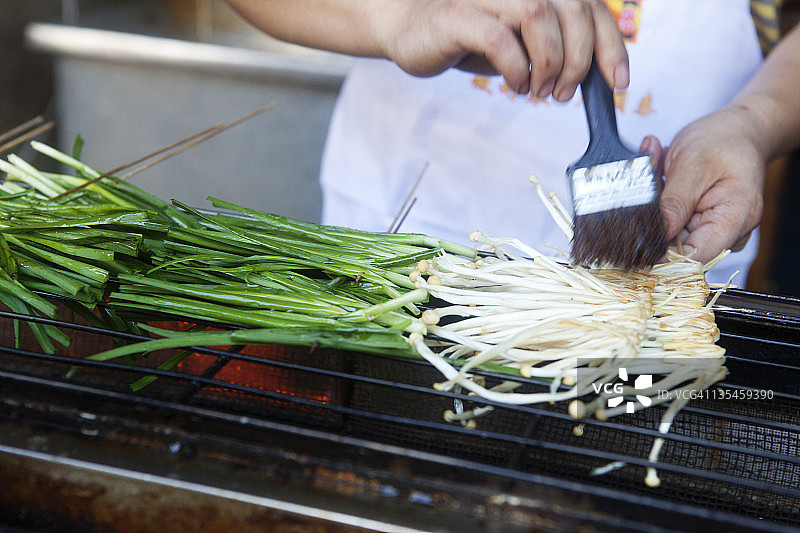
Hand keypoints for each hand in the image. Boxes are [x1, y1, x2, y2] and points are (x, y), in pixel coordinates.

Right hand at [381, 0, 628, 99]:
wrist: (408, 29)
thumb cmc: (467, 36)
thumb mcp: (520, 43)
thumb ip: (554, 49)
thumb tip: (592, 76)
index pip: (591, 7)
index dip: (611, 44)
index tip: (618, 81)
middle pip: (572, 8)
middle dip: (580, 59)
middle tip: (565, 93)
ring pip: (538, 14)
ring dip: (550, 62)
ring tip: (541, 91)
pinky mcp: (457, 16)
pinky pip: (498, 38)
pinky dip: (515, 67)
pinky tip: (516, 84)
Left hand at [641, 105, 766, 263]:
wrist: (738, 130)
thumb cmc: (723, 142)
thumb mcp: (693, 166)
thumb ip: (674, 204)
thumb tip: (657, 238)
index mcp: (734, 219)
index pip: (696, 258)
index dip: (663, 254)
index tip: (638, 236)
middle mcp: (726, 232)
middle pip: (677, 245)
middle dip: (656, 216)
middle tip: (652, 174)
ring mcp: (711, 229)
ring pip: (669, 232)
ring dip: (658, 202)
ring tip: (661, 164)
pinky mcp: (698, 223)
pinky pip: (670, 221)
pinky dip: (661, 199)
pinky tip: (664, 171)